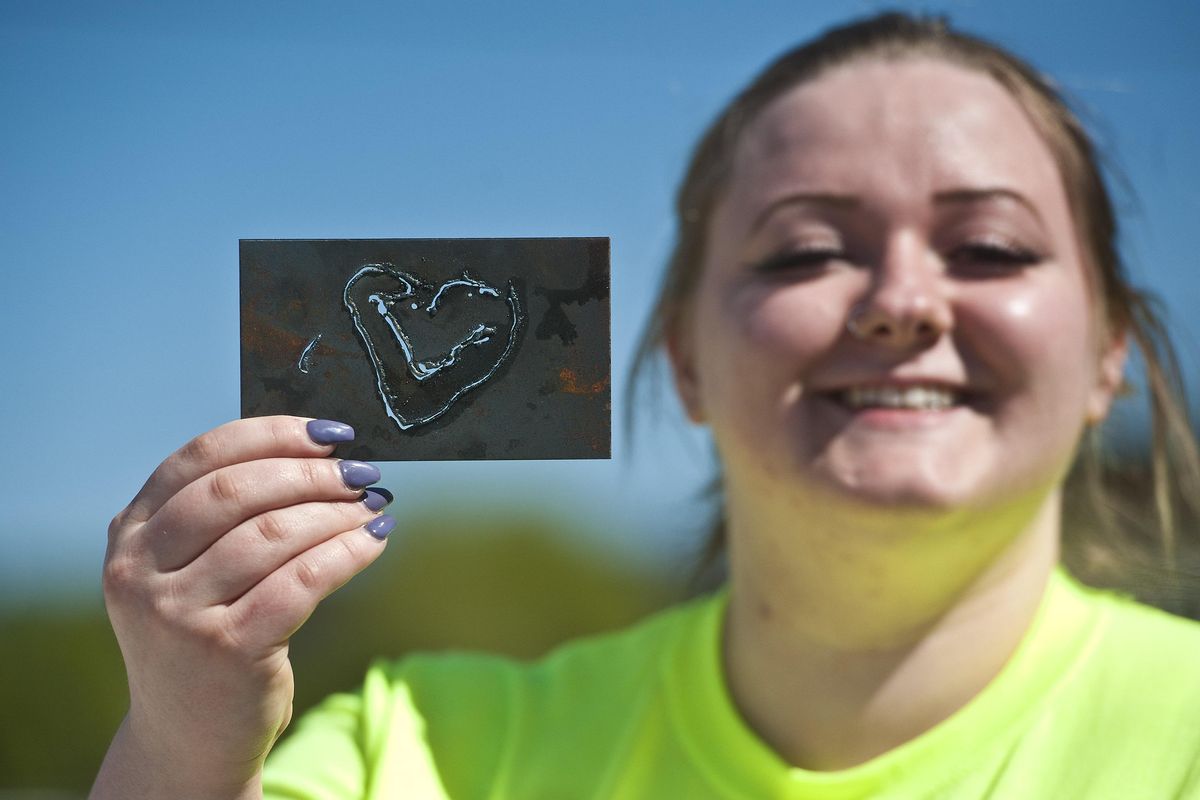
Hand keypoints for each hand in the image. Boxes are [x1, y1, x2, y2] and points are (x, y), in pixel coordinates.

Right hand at [92, 416, 392, 798]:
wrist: (186, 738)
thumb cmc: (200, 639)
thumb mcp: (179, 573)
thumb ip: (215, 514)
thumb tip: (317, 453)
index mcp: (129, 537)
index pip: (200, 458)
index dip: (271, 435)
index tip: (327, 434)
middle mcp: (141, 572)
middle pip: (238, 490)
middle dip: (311, 473)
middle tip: (359, 473)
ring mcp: (179, 614)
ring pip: (276, 533)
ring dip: (336, 512)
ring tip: (372, 507)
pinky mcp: (229, 649)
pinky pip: (305, 580)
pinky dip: (348, 552)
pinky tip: (373, 542)